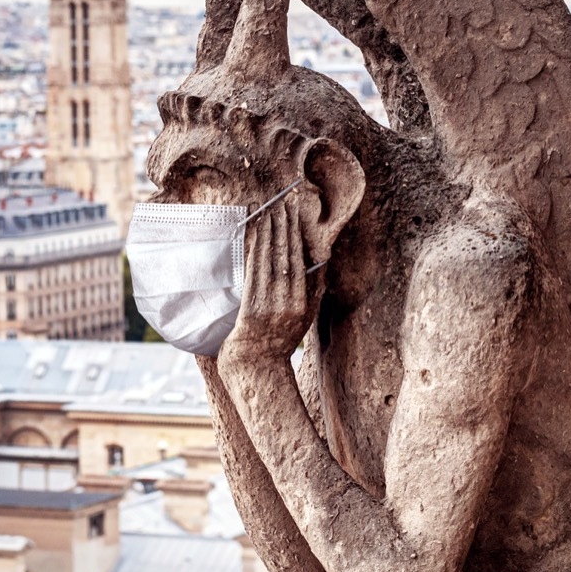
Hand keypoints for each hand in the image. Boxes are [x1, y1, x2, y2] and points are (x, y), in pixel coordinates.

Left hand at [221, 196, 318, 363]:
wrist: (256, 367)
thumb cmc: (279, 342)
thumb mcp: (305, 319)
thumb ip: (314, 292)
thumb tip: (320, 264)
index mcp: (303, 304)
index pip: (300, 262)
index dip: (297, 236)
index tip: (295, 215)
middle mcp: (288, 303)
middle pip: (286, 258)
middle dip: (284, 229)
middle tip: (283, 204)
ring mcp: (269, 307)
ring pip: (270, 262)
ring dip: (269, 235)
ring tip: (268, 212)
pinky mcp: (250, 309)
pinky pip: (254, 274)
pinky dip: (255, 252)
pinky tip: (255, 237)